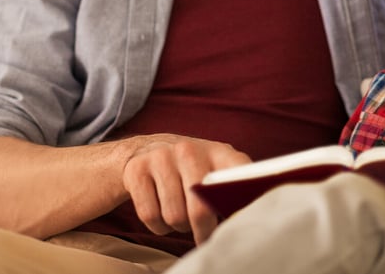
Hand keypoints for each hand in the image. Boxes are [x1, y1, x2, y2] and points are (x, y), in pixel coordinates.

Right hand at [121, 134, 250, 243]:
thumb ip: (235, 187)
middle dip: (204, 230)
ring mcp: (161, 158)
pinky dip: (158, 225)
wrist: (146, 150)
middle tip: (205, 235)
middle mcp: (189, 150)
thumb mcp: (217, 169)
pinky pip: (150, 215)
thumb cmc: (192, 169)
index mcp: (219, 152)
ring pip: (174, 216)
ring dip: (179, 226)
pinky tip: (162, 214)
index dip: (243, 203)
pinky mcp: (137, 170)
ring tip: (182, 217)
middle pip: (201, 209)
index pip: (239, 176)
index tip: (240, 223)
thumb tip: (247, 216)